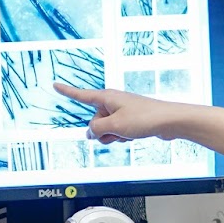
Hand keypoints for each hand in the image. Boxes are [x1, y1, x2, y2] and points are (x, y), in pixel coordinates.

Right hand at [54, 83, 177, 143]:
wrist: (168, 121)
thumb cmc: (144, 118)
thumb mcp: (114, 126)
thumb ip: (96, 129)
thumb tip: (90, 133)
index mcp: (106, 97)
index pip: (82, 95)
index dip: (67, 92)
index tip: (55, 85)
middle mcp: (113, 102)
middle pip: (94, 121)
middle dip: (102, 131)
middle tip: (117, 131)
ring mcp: (121, 111)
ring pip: (106, 129)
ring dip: (113, 136)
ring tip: (128, 133)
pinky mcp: (129, 120)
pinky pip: (117, 132)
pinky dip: (123, 137)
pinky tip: (134, 136)